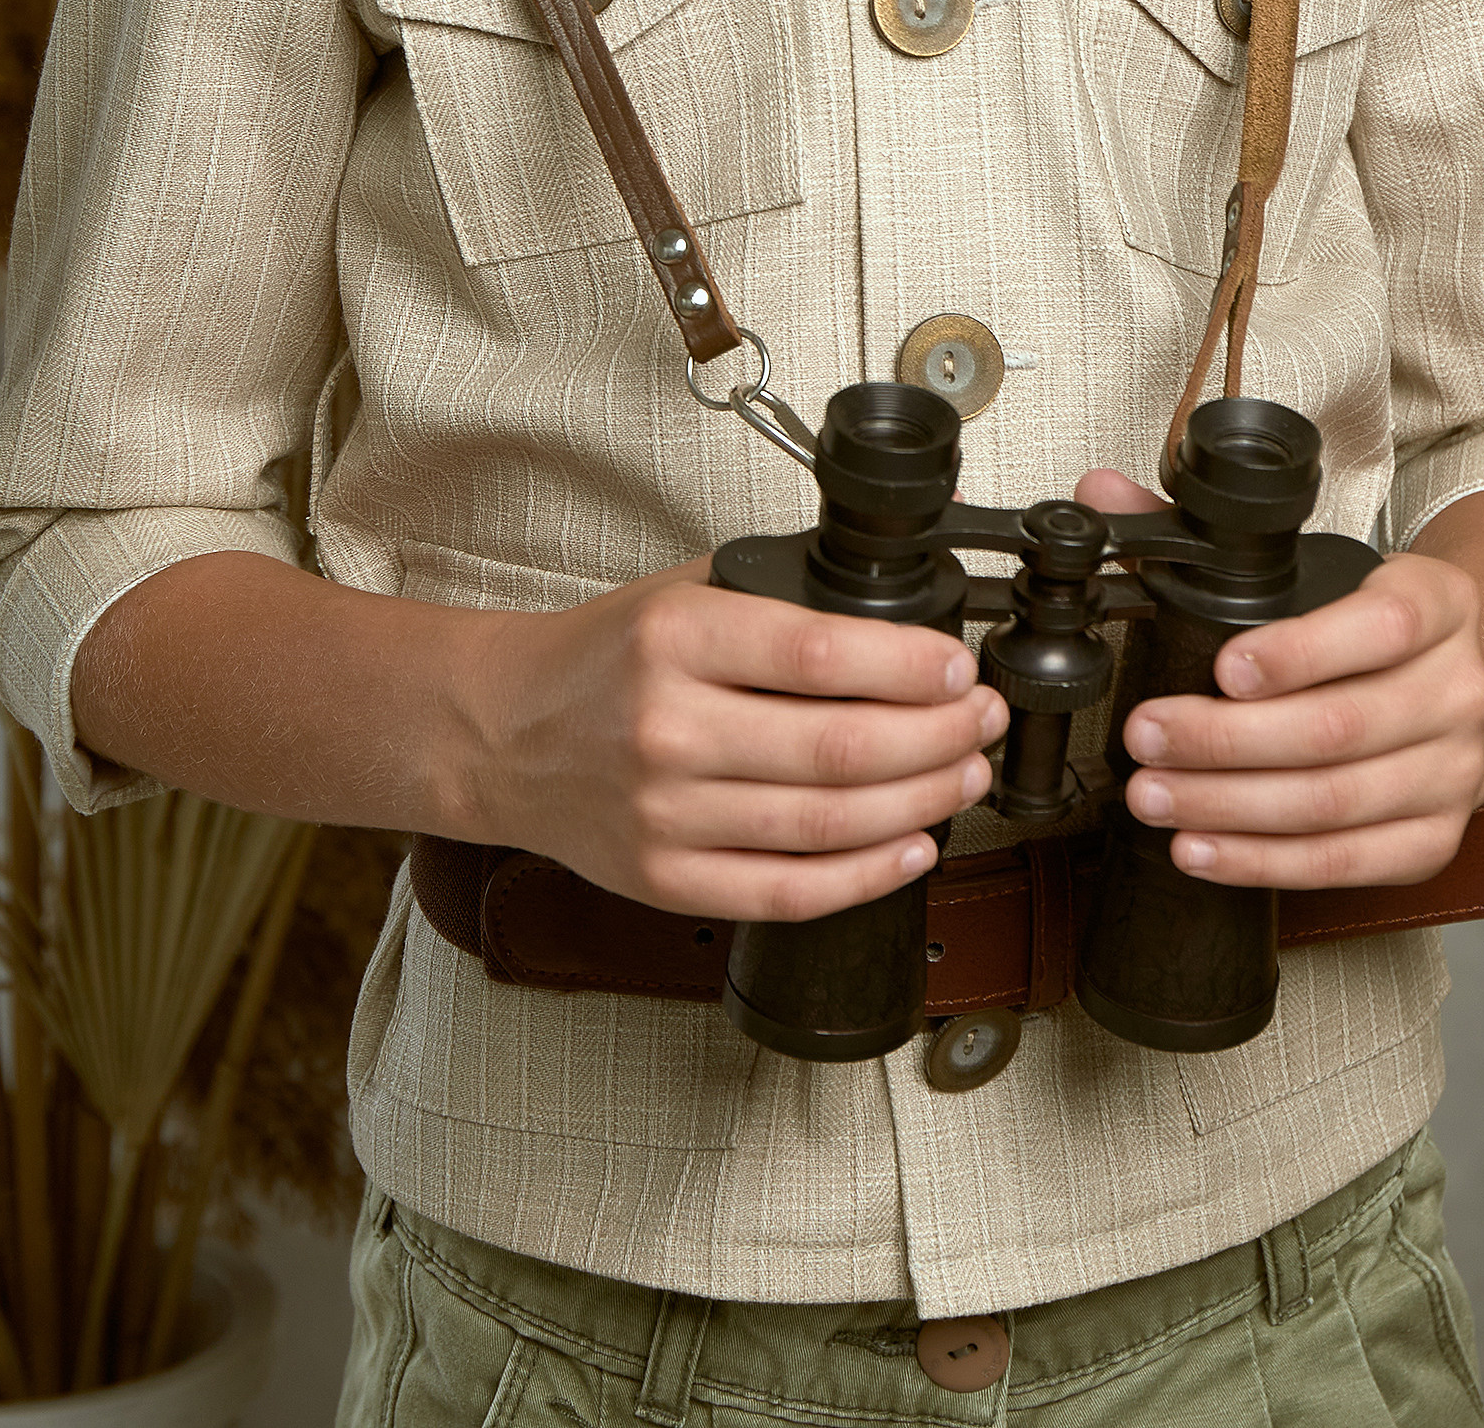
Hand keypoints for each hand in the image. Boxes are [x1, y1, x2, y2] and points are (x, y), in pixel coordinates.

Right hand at [459, 561, 1007, 922]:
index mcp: (675, 639)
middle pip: (840, 748)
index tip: (959, 668)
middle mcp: (668, 728)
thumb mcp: (680, 592)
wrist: (501, 734)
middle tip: (982, 722)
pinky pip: (787, 892)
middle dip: (938, 738)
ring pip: (826, 824)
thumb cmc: (600, 658)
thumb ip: (778, 596)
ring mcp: (666, 815)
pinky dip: (864, 877)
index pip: (820, 655)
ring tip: (964, 777)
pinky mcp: (666, 882)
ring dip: (920, 804)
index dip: (910, 668)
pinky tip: (912, 848)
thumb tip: (900, 604)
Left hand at [1074, 468, 1483, 888]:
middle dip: (1227, 740)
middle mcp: (1458, 690)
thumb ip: (1208, 535)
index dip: (1299, 653)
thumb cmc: (1367, 626)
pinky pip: (1343, 864)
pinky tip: (1201, 847)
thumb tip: (1101, 493)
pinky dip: (1263, 861)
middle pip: (1340, 727)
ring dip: (1230, 807)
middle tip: (1146, 736)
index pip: (1382, 627)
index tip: (1221, 668)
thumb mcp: (1317, 566)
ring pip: (1334, 803)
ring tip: (1153, 795)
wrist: (1461, 690)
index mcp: (1439, 603)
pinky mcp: (1434, 841)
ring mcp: (1453, 773)